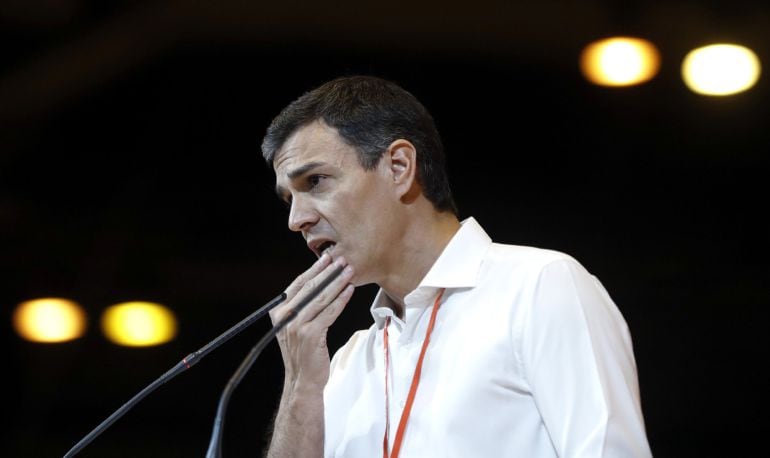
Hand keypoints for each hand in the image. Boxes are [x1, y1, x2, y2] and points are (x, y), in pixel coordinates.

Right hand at [269, 252, 354, 390]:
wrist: (303, 380)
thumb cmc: (303, 352)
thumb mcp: (295, 326)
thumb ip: (300, 307)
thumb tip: (317, 282)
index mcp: (278, 311)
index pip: (298, 284)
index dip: (314, 269)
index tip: (328, 258)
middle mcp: (285, 316)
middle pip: (311, 287)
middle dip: (328, 272)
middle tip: (343, 260)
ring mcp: (297, 325)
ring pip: (322, 298)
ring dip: (338, 282)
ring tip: (350, 271)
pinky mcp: (311, 335)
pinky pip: (330, 312)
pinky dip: (341, 300)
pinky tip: (350, 290)